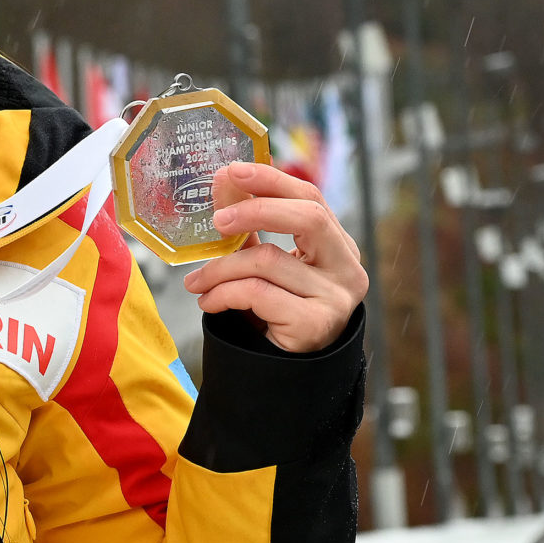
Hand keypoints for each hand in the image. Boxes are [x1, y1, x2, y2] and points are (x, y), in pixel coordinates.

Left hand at [182, 162, 367, 353]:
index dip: (271, 180)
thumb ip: (248, 227)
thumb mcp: (263, 264)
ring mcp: (337, 298)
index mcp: (338, 246)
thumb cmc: (275, 310)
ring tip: (196, 282)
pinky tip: (209, 302)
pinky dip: (223, 294)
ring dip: (220, 269)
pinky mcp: (316, 324)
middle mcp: (347, 268)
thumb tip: (223, 180)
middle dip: (255, 211)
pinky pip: (257, 294)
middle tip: (216, 221)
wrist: (284, 372)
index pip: (311, 198)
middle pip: (308, 218)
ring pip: (268, 261)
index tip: (232, 171)